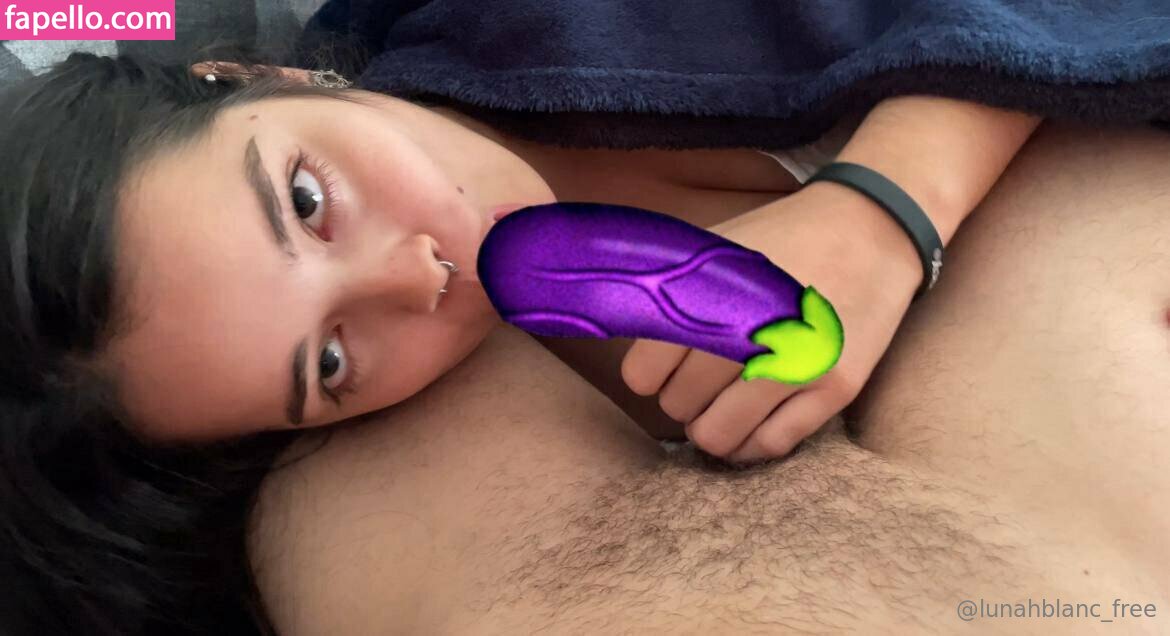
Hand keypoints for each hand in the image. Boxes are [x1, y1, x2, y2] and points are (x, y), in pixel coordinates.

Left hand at [620, 181, 923, 463]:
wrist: (871, 229)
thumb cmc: (783, 241)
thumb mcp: (718, 250)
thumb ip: (671, 292)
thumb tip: (620, 331)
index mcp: (715, 295)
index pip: (645, 370)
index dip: (645, 377)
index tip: (658, 370)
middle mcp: (752, 332)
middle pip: (679, 405)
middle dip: (679, 400)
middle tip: (696, 383)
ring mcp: (797, 364)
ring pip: (719, 436)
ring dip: (709, 428)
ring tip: (718, 407)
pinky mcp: (836, 387)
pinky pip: (772, 445)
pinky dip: (750, 444)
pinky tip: (748, 424)